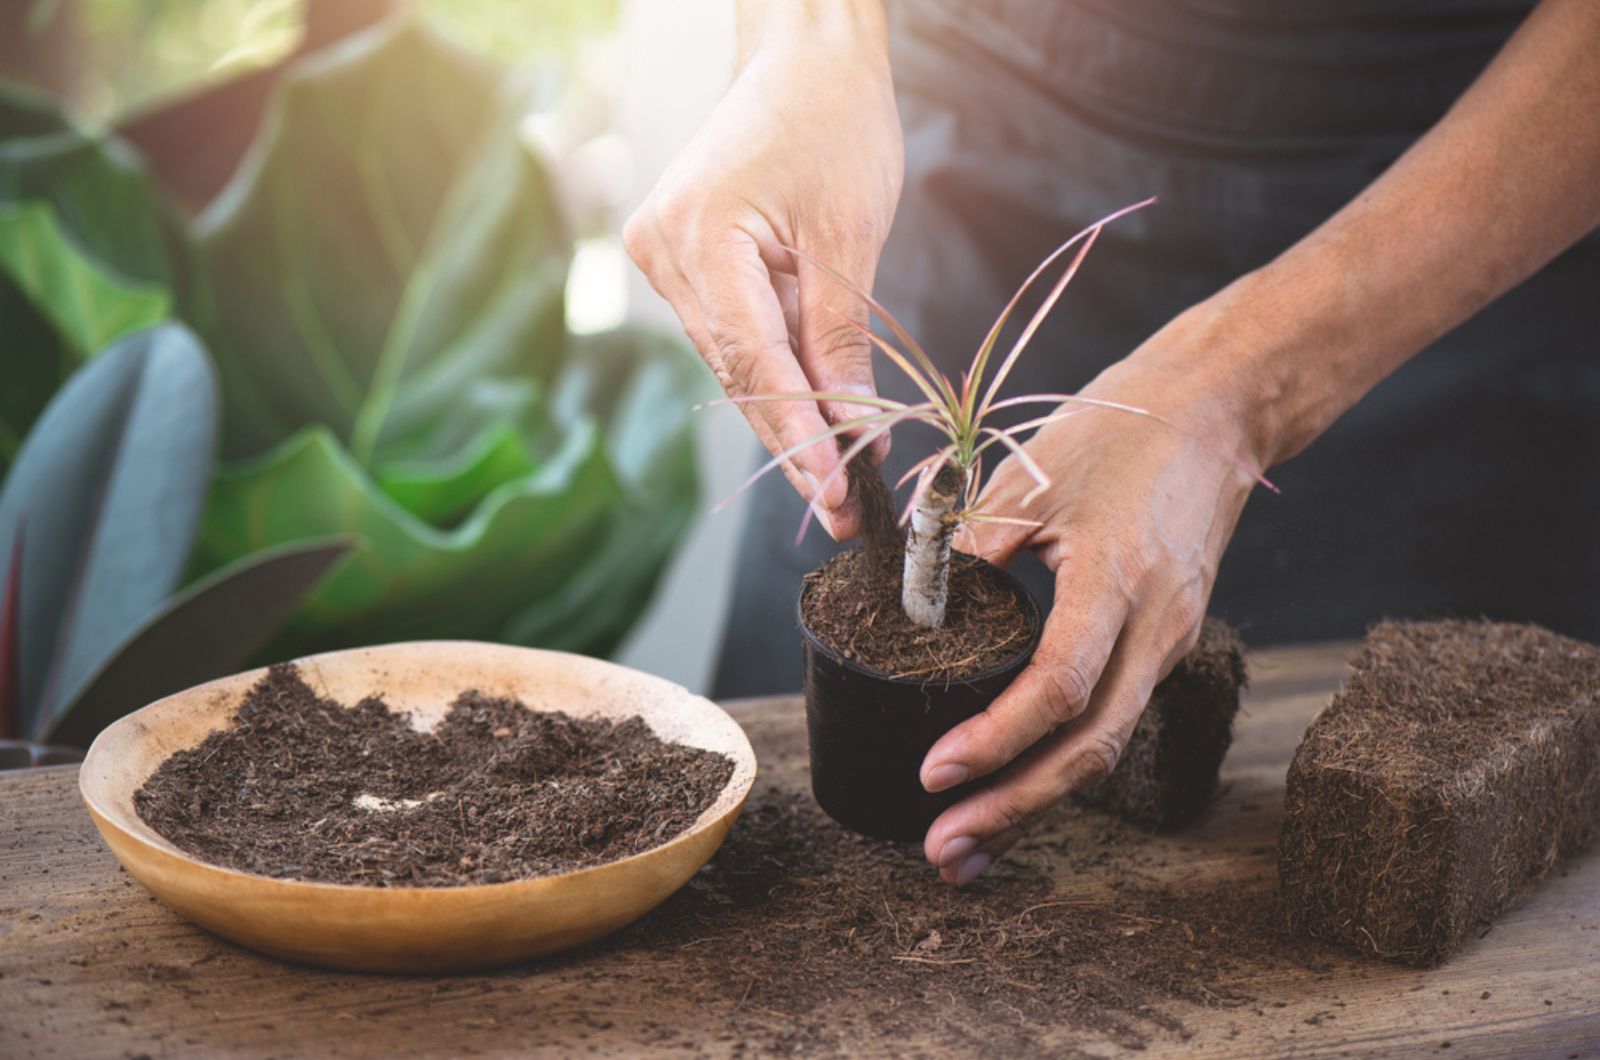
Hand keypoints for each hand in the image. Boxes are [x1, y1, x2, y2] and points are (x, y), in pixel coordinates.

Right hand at [623, 1, 901, 537]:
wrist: (800, 58)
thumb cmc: (833, 122)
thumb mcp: (850, 236)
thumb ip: (840, 339)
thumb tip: (852, 430)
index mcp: (700, 235)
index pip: (752, 363)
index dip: (797, 437)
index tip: (835, 492)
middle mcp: (663, 252)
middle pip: (736, 374)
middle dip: (795, 440)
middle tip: (844, 505)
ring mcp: (662, 258)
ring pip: (732, 363)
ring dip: (786, 412)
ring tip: (841, 469)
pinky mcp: (679, 261)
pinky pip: (729, 334)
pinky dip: (774, 371)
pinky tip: (814, 413)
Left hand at [917, 325, 1266, 884]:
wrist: (1215, 414)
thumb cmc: (1120, 433)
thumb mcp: (1032, 479)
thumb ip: (968, 548)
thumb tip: (910, 613)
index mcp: (1120, 582)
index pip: (1059, 688)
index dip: (996, 740)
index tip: (934, 774)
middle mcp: (1157, 628)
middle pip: (1090, 748)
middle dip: (1014, 809)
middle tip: (942, 853)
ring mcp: (1169, 641)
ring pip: (1105, 747)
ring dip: (1036, 802)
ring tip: (968, 846)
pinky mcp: (1164, 642)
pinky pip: (1112, 718)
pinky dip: (1060, 763)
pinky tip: (1015, 789)